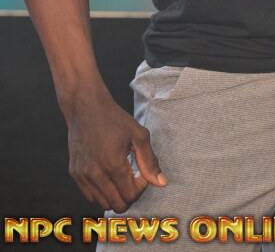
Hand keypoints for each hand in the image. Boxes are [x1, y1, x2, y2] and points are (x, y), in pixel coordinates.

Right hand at [66, 94, 166, 212]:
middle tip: (132, 176)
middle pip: (118, 205)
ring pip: (103, 203)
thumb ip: (150, 161)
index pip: (131, 196)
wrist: (85, 108)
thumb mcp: (138, 135)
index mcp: (113, 165)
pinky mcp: (74, 174)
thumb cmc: (114, 119)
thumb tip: (161, 183)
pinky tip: (107, 174)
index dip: (141, 187)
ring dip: (116, 194)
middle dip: (130, 194)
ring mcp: (82, 176)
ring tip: (120, 175)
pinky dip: (102, 191)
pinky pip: (90, 196)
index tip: (140, 172)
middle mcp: (95, 174)